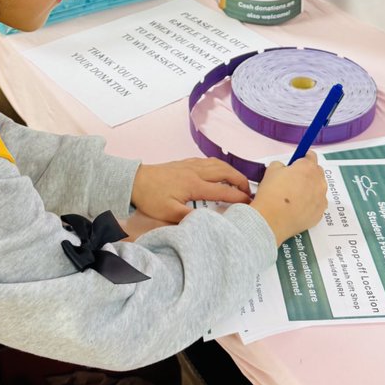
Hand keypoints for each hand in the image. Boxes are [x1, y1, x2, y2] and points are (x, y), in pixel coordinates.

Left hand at [131, 157, 251, 223]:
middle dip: (240, 180)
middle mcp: (195, 171)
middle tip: (249, 191)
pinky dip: (219, 165)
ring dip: (231, 171)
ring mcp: (190, 165)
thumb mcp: (168, 213)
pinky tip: (219, 171)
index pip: (222, 190)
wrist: (134, 180)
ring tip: (239, 181)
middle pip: (225, 172)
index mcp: (194, 185)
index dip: (238, 197)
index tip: (249, 202)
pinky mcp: (185, 163)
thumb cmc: (150, 198)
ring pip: (217, 164)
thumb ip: (189, 218)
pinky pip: (208, 161)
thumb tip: (208, 223)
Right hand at [250, 154, 327, 245]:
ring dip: (310, 190)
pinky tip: (297, 209)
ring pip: (318, 189)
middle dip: (307, 174)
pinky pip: (317, 204)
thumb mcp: (271, 170)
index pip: (311, 156)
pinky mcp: (320, 213)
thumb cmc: (271, 193)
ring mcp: (321, 199)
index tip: (297, 163)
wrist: (272, 219)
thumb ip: (282, 165)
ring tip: (294, 198)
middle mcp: (319, 182)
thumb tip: (285, 170)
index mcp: (308, 168)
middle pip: (317, 172)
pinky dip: (310, 204)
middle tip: (293, 181)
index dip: (302, 158)